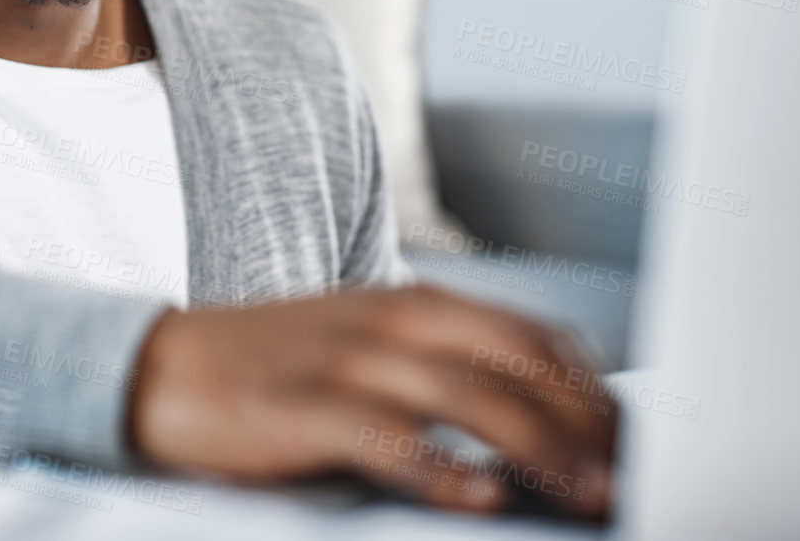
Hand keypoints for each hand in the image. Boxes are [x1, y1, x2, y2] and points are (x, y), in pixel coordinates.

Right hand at [127, 283, 616, 518]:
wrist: (163, 367)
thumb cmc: (276, 367)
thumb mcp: (368, 346)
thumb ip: (444, 365)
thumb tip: (540, 417)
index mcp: (414, 303)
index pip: (532, 336)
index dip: (594, 388)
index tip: (637, 440)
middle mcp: (390, 322)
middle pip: (516, 363)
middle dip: (587, 422)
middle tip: (634, 475)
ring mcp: (347, 362)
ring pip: (468, 397)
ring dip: (541, 448)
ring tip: (589, 495)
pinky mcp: (303, 409)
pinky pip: (384, 436)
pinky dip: (438, 466)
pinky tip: (479, 497)